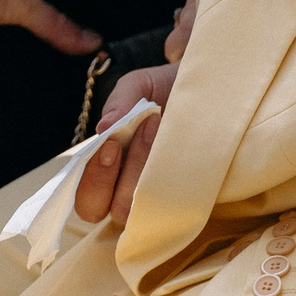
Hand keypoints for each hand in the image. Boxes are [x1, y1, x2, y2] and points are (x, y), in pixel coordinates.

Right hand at [74, 62, 176, 226]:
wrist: (206, 84)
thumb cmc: (163, 90)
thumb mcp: (138, 87)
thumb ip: (120, 102)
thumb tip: (104, 128)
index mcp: (110, 173)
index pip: (88, 202)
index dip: (93, 181)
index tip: (109, 146)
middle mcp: (133, 191)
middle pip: (113, 212)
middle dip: (114, 180)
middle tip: (121, 144)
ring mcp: (162, 194)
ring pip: (144, 208)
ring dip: (143, 169)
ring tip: (155, 126)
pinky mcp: (191, 192)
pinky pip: (178, 200)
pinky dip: (174, 175)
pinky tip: (178, 145)